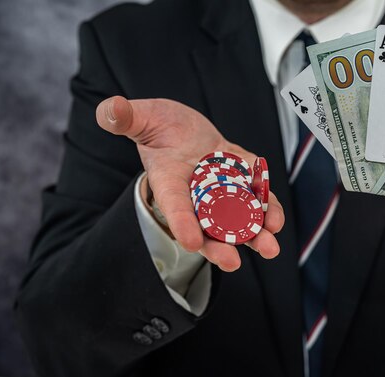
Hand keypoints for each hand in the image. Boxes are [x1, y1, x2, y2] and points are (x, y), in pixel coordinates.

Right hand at [96, 96, 283, 271]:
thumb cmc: (159, 125)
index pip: (173, 206)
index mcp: (169, 181)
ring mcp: (222, 188)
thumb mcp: (142, 117)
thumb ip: (125, 118)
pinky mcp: (242, 178)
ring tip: (268, 247)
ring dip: (253, 234)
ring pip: (238, 218)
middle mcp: (196, 193)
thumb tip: (109, 110)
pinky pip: (256, 194)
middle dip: (220, 246)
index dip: (181, 223)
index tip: (189, 242)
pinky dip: (267, 206)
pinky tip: (275, 218)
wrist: (184, 127)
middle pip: (207, 226)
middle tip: (232, 262)